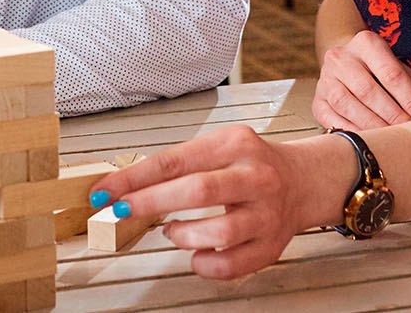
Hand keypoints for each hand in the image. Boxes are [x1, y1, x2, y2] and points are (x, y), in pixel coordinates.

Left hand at [85, 126, 352, 279]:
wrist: (305, 180)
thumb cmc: (252, 164)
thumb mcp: (219, 147)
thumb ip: (178, 164)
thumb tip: (125, 186)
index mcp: (236, 144)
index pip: (175, 160)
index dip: (134, 178)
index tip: (105, 191)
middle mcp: (255, 176)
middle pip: (197, 191)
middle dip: (149, 203)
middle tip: (121, 212)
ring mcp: (267, 213)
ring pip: (218, 232)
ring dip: (183, 235)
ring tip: (173, 230)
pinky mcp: (272, 244)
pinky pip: (232, 265)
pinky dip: (204, 264)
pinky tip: (197, 253)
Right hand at [313, 30, 410, 130]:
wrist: (347, 64)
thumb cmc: (380, 70)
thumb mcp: (400, 69)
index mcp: (366, 43)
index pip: (391, 74)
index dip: (409, 100)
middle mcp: (341, 57)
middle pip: (368, 90)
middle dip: (392, 115)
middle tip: (409, 131)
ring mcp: (325, 78)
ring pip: (347, 104)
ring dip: (372, 125)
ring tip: (391, 137)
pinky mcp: (317, 100)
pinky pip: (332, 118)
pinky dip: (351, 130)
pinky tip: (368, 138)